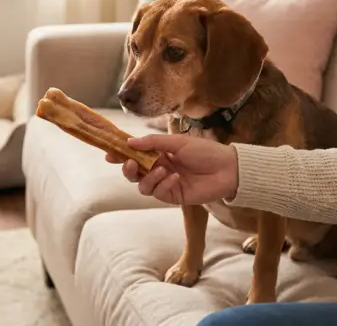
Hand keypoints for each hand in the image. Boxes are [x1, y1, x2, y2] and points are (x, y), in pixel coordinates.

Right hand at [105, 134, 238, 204]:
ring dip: (148, 177)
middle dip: (128, 169)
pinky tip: (174, 178)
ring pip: (142, 186)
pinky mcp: (173, 196)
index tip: (109, 153)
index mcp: (160, 153)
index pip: (135, 154)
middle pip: (134, 173)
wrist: (227, 169)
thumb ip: (153, 143)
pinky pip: (157, 193)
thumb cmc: (205, 151)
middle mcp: (159, 168)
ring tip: (161, 169)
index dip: (121, 154)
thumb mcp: (177, 141)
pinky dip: (162, 185)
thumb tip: (130, 142)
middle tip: (129, 163)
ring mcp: (165, 183)